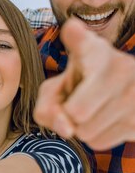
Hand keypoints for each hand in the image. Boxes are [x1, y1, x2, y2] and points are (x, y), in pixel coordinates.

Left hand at [34, 18, 134, 149]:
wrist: (126, 92)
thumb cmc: (79, 89)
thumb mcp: (56, 88)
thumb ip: (47, 105)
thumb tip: (67, 129)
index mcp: (96, 51)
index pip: (82, 42)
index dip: (78, 38)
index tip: (73, 29)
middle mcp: (122, 67)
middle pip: (75, 113)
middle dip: (68, 115)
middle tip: (77, 102)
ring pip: (88, 132)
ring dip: (82, 129)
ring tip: (93, 109)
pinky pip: (101, 142)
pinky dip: (96, 136)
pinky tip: (104, 119)